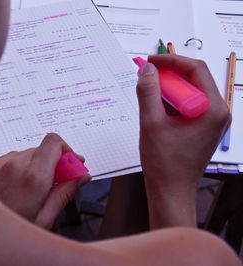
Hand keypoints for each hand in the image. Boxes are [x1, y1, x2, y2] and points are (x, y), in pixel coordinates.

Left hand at [0, 133, 90, 228]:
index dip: (67, 152)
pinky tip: (14, 189)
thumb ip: (65, 192)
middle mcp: (13, 165)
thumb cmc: (7, 235)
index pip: (55, 142)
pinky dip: (15, 170)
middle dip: (52, 163)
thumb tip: (81, 176)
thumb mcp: (44, 218)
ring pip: (24, 154)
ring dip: (32, 166)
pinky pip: (6, 160)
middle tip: (55, 182)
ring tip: (30, 190)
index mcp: (32, 178)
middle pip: (41, 149)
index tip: (71, 165)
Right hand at [136, 55, 230, 228]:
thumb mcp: (151, 124)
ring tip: (148, 97)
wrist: (171, 191)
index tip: (150, 62)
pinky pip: (188, 105)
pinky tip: (156, 111)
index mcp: (212, 110)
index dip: (170, 61)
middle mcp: (217, 113)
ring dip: (168, 90)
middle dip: (168, 76)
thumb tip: (147, 70)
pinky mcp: (203, 127)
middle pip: (194, 79)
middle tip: (145, 77)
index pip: (195, 69)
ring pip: (189, 92)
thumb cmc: (165, 164)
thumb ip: (148, 93)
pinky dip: (171, 103)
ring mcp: (211, 121)